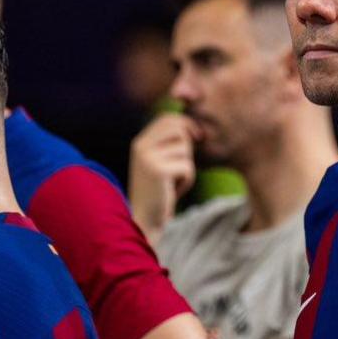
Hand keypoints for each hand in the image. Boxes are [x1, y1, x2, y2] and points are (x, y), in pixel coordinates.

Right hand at [128, 114, 201, 243]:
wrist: (146, 221)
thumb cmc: (159, 192)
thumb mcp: (161, 163)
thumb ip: (171, 144)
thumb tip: (195, 127)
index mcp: (140, 142)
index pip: (167, 118)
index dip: (186, 123)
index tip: (197, 136)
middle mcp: (141, 146)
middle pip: (178, 129)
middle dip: (188, 147)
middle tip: (181, 167)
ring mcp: (148, 157)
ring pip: (185, 150)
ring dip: (187, 168)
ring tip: (173, 182)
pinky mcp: (159, 171)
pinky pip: (187, 167)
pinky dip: (187, 181)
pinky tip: (174, 192)